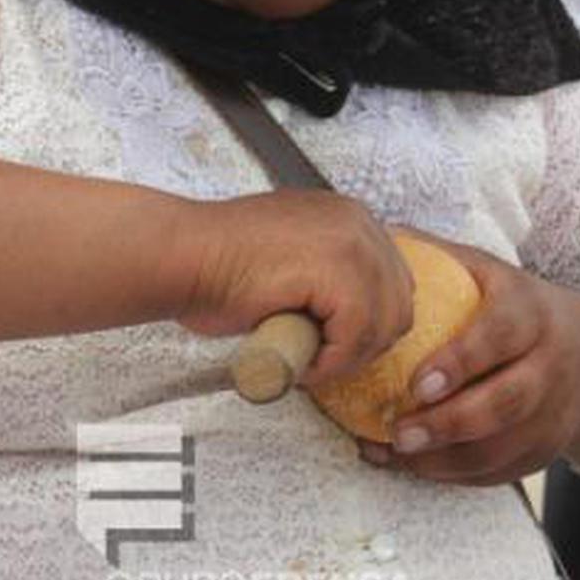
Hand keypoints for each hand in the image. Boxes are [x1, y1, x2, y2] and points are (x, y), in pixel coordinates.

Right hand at [179, 189, 413, 377]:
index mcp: (349, 216)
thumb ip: (325, 275)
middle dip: (366, 343)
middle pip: (399, 303)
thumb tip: (350, 317)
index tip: (333, 346)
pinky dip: (333, 362)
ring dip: (349, 355)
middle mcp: (358, 220)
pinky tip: (302, 363)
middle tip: (323, 360)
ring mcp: (352, 241)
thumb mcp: (290, 258)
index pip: (391, 283)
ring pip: (384, 322)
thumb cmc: (218, 264)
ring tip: (309, 362)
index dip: (368, 325)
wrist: (181, 255)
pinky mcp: (337, 270)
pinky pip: (356, 335)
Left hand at [359, 241, 579, 486]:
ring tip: (393, 453)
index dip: (462, 361)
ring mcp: (552, 416)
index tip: (419, 383)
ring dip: (443, 459)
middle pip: (505, 404)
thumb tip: (380, 233)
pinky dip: (451, 475)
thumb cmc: (518, 306)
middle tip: (399, 432)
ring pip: (500, 449)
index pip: (501, 337)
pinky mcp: (544, 452)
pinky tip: (408, 465)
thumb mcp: (490, 271)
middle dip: (449, 423)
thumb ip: (440, 256)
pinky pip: (497, 473)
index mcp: (532, 314)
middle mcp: (550, 367)